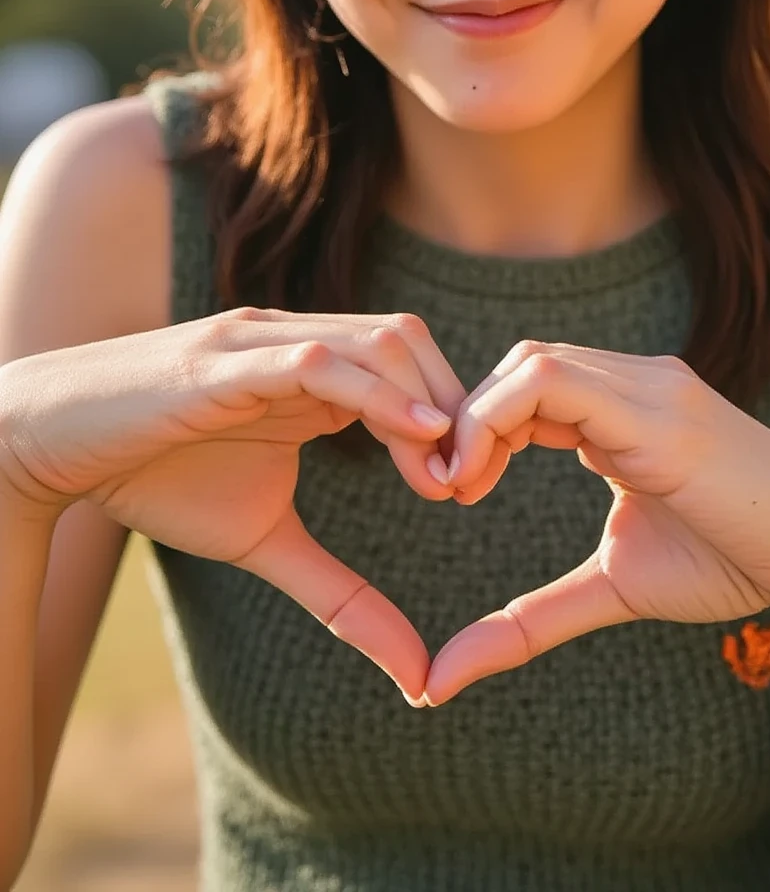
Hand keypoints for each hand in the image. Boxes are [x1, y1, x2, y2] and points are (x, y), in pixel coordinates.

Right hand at [0, 307, 502, 701]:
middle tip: (471, 484)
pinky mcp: (228, 358)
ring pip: (377, 339)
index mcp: (316, 372)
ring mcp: (265, 341)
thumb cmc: (157, 479)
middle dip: (457, 405)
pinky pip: (317, 359)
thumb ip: (341, 594)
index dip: (455, 419)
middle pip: (411, 341)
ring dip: (427, 401)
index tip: (470, 490)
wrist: (55, 444)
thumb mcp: (263, 542)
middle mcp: (299, 341)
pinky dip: (373, 389)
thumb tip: (415, 672)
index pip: (413, 367)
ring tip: (447, 473)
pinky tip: (416, 431)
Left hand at [425, 341, 769, 703]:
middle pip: (518, 363)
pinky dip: (498, 419)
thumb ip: (531, 619)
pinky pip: (555, 383)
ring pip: (529, 362)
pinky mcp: (659, 412)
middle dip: (465, 418)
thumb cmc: (733, 564)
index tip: (449, 492)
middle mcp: (635, 381)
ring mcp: (649, 388)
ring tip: (457, 486)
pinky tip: (481, 478)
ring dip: (476, 419)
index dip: (476, 428)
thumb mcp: (613, 587)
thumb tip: (441, 677)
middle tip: (441, 489)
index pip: (527, 384)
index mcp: (625, 407)